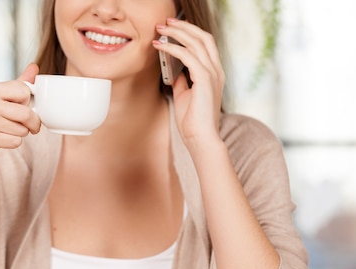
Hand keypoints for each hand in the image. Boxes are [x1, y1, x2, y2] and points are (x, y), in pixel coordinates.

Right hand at [0, 63, 41, 157]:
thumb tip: (35, 68)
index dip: (27, 100)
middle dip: (32, 121)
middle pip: (26, 113)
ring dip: (21, 132)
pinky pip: (15, 142)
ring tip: (8, 129)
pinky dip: (13, 142)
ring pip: (22, 130)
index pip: (24, 90)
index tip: (22, 105)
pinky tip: (3, 138)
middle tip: (30, 124)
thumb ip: (15, 83)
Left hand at [153, 18, 224, 149]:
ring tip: (160, 29)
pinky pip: (188, 55)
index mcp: (214, 73)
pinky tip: (161, 46)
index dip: (190, 32)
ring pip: (196, 42)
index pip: (206, 44)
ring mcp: (213, 74)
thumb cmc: (192, 121)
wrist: (200, 138)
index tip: (173, 27)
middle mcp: (216, 70)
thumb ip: (182, 80)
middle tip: (165, 22)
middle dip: (184, 26)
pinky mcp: (205, 79)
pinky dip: (173, 48)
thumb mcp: (185, 95)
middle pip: (203, 37)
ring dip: (177, 33)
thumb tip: (175, 69)